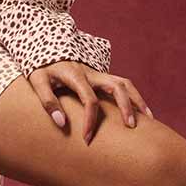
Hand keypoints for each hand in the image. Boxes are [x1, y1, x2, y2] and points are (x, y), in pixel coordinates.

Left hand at [28, 61, 153, 144]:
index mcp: (76, 75)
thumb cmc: (41, 67)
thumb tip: (61, 123)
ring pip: (124, 83)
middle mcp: (91, 73)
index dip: (91, 120)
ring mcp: (98, 73)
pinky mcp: (100, 76)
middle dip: (126, 106)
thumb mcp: (37, 80)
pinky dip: (134, 96)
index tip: (87, 138)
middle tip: (131, 127)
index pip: (89, 99)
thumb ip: (47, 100)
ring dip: (137, 100)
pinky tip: (141, 112)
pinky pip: (122, 84)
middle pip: (116, 86)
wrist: (45, 47)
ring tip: (148, 120)